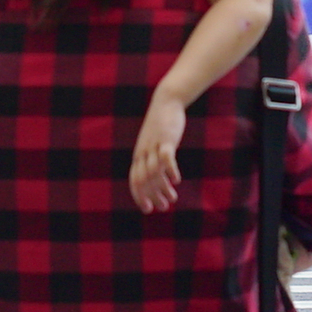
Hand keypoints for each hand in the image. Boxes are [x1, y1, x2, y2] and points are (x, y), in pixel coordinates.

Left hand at [129, 93, 187, 213]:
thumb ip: (155, 158)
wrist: (166, 101)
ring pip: (154, 173)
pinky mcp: (166, 139)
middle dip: (152, 197)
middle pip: (143, 180)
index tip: (148, 209)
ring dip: (162, 188)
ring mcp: (154, 146)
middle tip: (162, 207)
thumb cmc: (162, 125)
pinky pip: (166, 158)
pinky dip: (170, 171)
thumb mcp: (155, 143)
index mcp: (139, 156)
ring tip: (172, 199)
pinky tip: (176, 180)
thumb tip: (160, 175)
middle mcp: (143, 153)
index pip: (134, 181)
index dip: (140, 197)